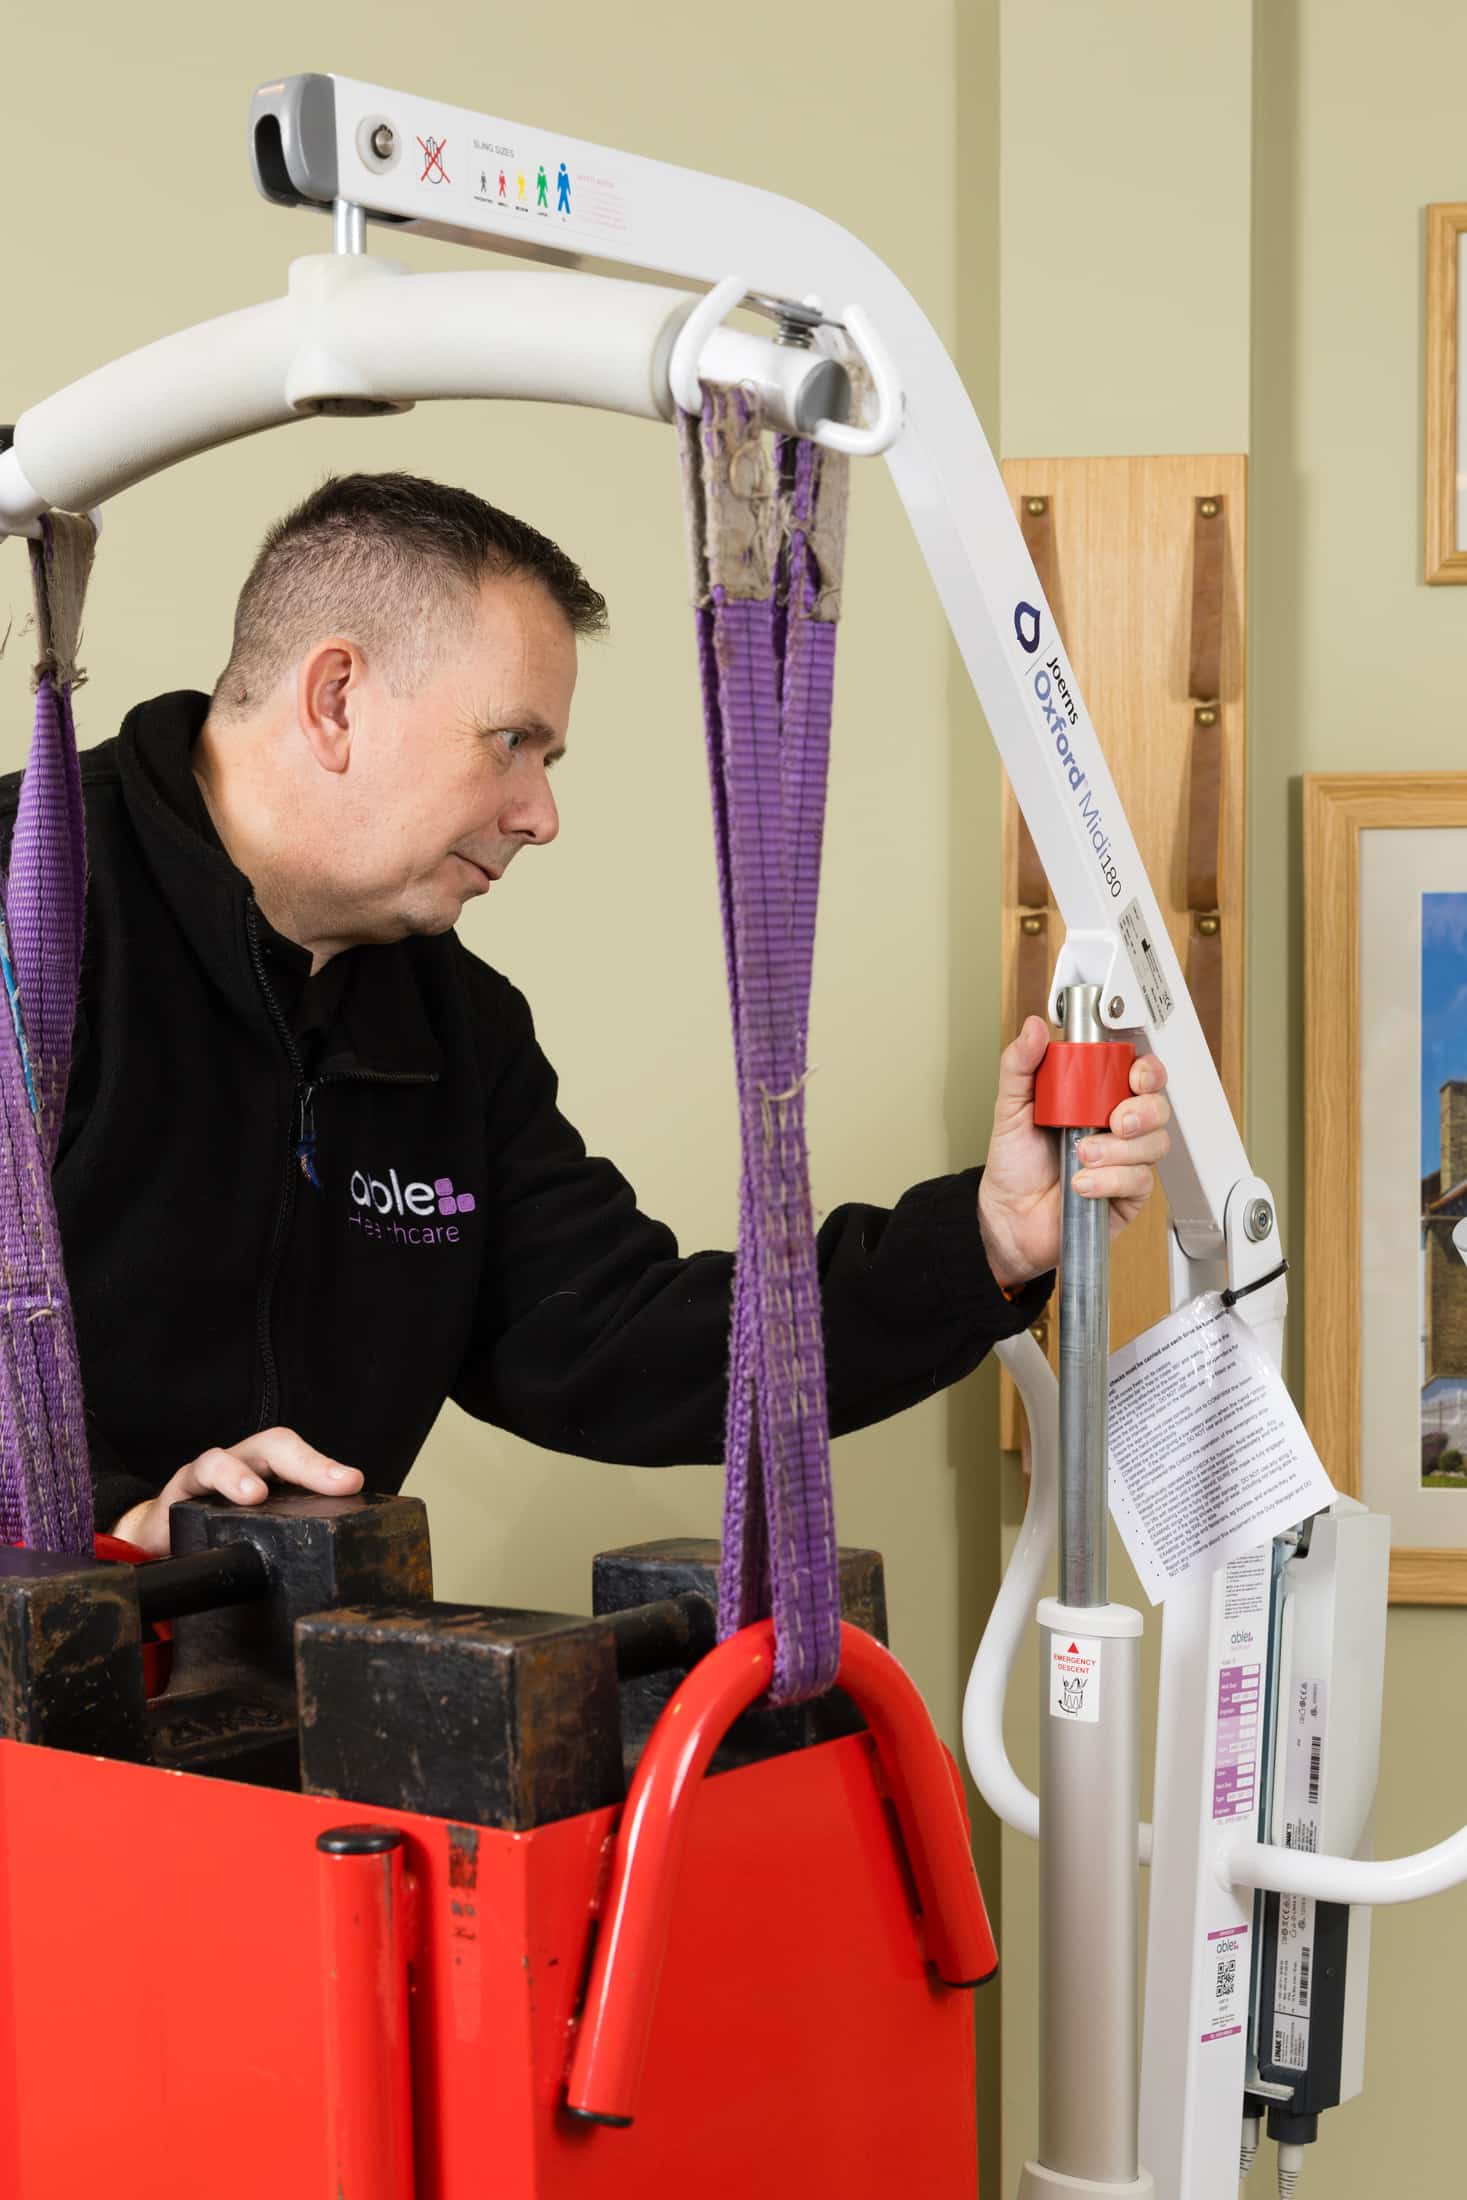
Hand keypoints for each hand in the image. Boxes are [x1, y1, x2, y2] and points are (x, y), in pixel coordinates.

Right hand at [110, 1427, 364, 1556]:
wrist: (167, 1543)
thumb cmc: (225, 1533)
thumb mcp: (266, 1531)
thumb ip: (297, 1533)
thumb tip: (341, 1560)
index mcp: (273, 1472)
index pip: (303, 1458)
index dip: (327, 1467)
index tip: (354, 1483)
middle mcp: (243, 1464)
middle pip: (273, 1447)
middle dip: (305, 1463)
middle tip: (335, 1482)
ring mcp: (208, 1476)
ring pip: (220, 1460)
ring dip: (237, 1475)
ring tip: (255, 1496)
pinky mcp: (177, 1493)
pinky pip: (185, 1485)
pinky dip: (201, 1493)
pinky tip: (208, 1513)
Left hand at [977, 1017, 1171, 1290]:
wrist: (1007, 1217)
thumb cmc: (1015, 1163)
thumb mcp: (1011, 1107)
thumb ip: (1020, 1065)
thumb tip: (1033, 1028)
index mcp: (1096, 1099)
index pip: (1140, 1075)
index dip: (1148, 1071)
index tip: (1135, 1076)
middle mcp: (1117, 1127)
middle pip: (1158, 1107)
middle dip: (1142, 1111)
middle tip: (1114, 1121)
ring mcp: (1126, 1161)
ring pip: (1154, 1144)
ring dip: (1118, 1150)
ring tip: (1082, 1156)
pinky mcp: (1129, 1194)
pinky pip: (1140, 1181)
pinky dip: (1110, 1180)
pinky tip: (1083, 1183)